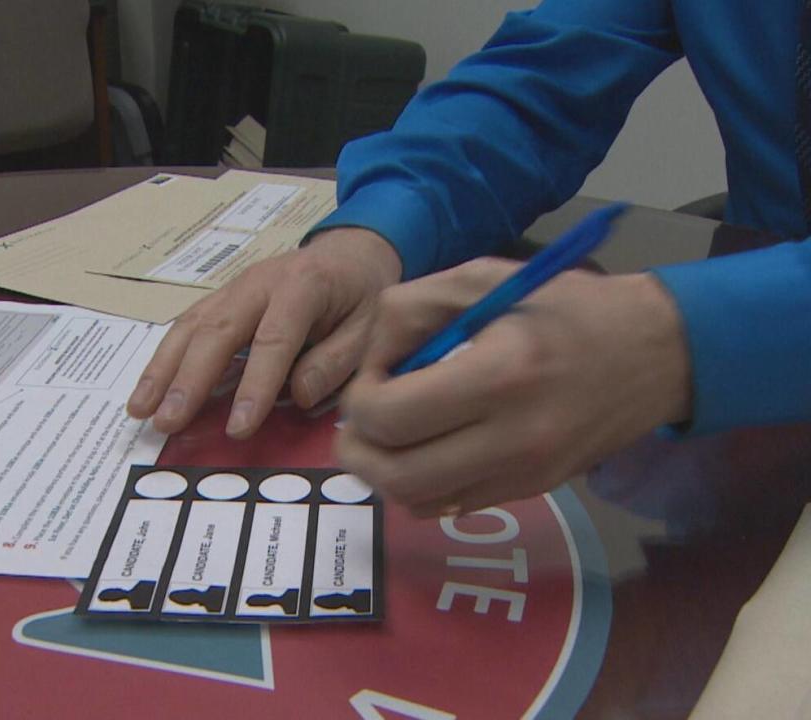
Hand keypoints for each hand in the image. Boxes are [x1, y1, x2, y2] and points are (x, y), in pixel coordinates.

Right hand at [126, 228, 401, 437]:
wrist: (350, 252)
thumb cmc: (361, 296)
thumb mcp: (369, 328)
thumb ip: (336, 361)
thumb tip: (298, 396)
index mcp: (303, 286)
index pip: (273, 340)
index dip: (254, 386)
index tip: (237, 429)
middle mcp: (258, 282)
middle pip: (217, 330)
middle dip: (189, 380)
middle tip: (168, 423)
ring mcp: (234, 288)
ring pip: (191, 327)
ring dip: (162, 370)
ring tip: (141, 410)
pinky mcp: (220, 299)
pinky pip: (187, 327)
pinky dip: (165, 359)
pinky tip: (148, 390)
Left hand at [335, 257, 691, 516]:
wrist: (655, 352)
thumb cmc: (567, 306)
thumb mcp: (485, 278)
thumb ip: (412, 309)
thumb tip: (368, 363)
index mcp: (500, 374)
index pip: (391, 416)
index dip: (360, 400)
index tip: (374, 377)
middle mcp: (513, 438)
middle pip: (397, 474)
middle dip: (359, 448)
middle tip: (362, 419)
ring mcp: (525, 475)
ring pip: (418, 501)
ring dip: (385, 472)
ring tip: (390, 434)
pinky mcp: (534, 491)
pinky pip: (451, 506)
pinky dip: (421, 484)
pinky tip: (429, 448)